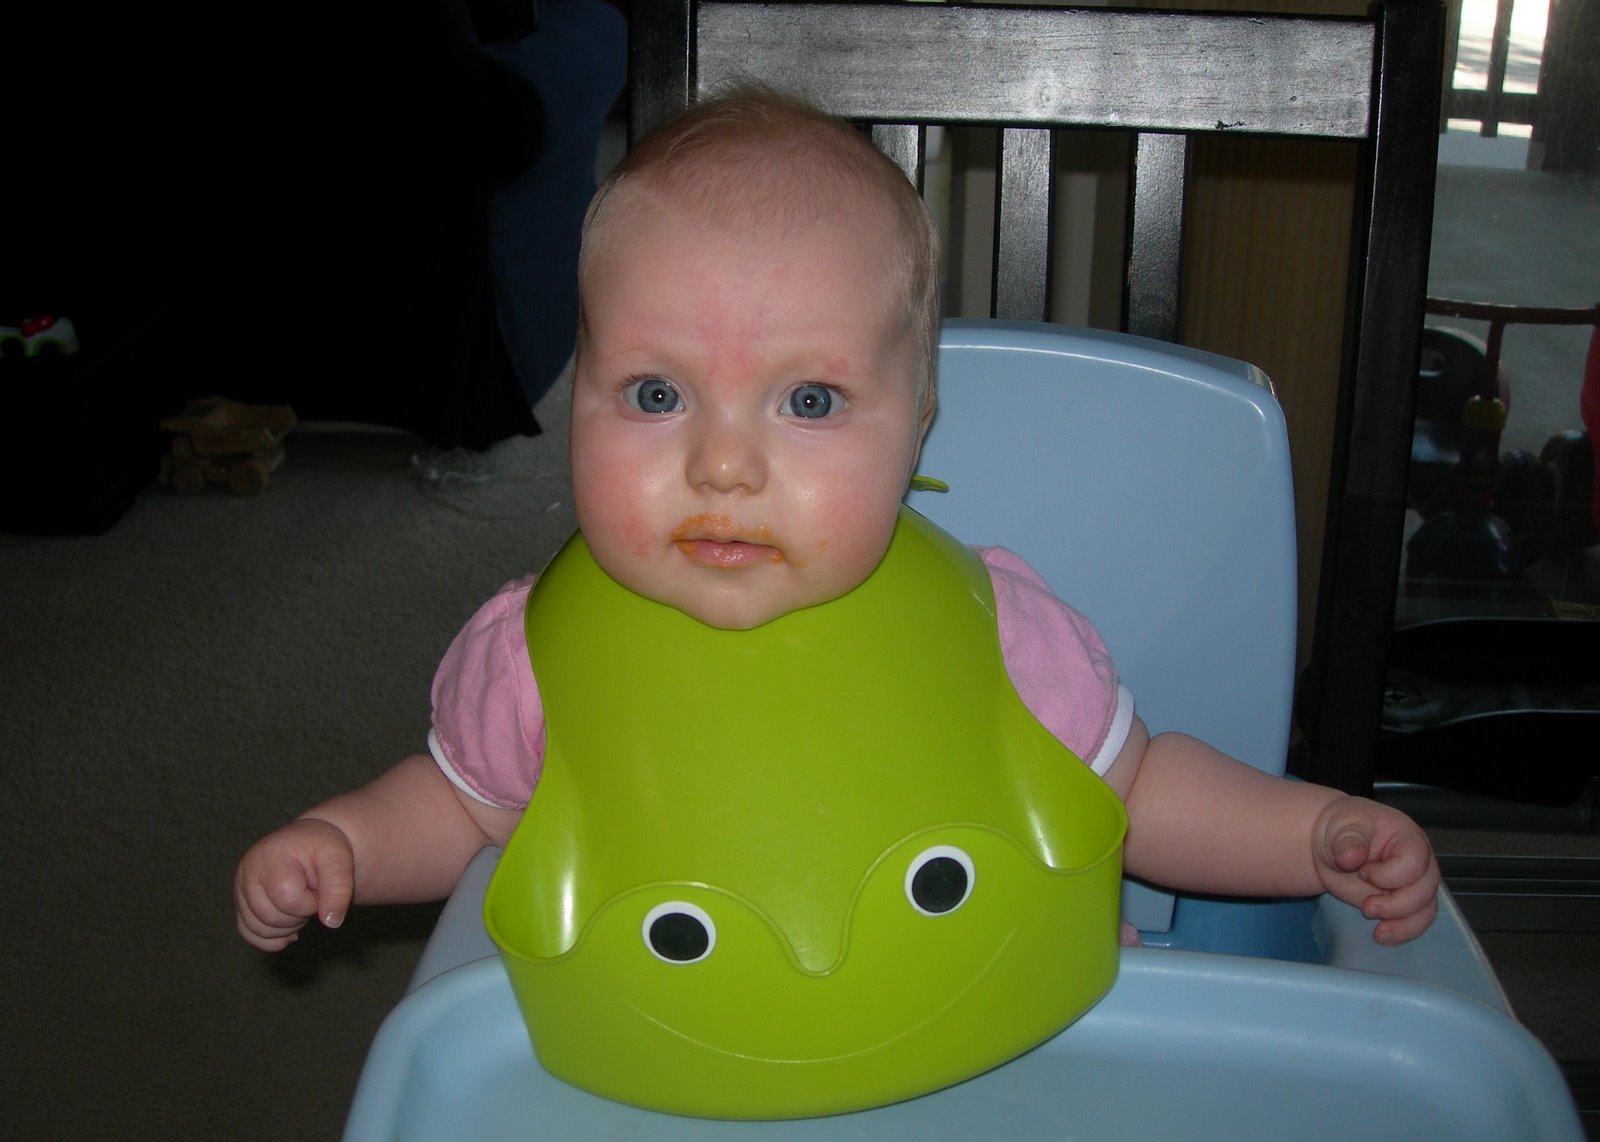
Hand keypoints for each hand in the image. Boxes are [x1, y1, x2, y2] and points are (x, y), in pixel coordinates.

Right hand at [234, 817, 355, 951]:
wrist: (311, 843)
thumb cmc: (322, 849)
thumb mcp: (338, 859)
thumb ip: (338, 889)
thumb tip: (331, 922)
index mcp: (268, 858)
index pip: (288, 900)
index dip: (310, 902)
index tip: (318, 887)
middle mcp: (246, 874)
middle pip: (270, 918)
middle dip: (299, 914)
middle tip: (309, 893)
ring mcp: (240, 891)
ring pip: (260, 930)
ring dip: (288, 926)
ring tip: (299, 901)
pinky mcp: (241, 905)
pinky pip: (250, 934)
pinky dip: (272, 937)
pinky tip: (290, 925)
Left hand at [1312, 796, 1439, 944]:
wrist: (1334, 848)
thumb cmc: (1343, 833)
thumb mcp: (1339, 830)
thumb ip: (1347, 842)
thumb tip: (1352, 857)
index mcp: (1407, 836)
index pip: (1413, 862)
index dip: (1389, 875)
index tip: (1362, 872)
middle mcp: (1421, 861)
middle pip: (1424, 891)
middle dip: (1396, 905)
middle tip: (1366, 907)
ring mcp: (1417, 883)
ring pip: (1425, 911)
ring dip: (1403, 926)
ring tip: (1378, 933)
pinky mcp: (1409, 903)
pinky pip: (1417, 922)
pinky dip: (1402, 932)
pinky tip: (1382, 936)